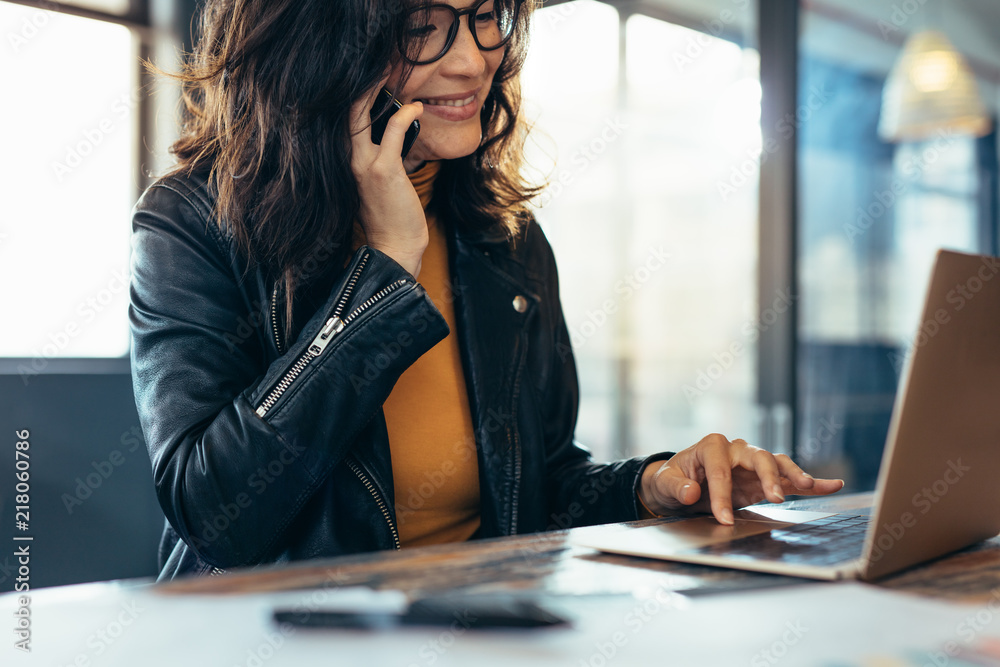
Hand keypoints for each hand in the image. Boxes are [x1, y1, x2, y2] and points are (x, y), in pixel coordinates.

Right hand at [349, 87, 426, 277]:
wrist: (394, 249)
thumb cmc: (390, 218)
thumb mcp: (376, 185)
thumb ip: (377, 159)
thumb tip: (391, 134)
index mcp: (345, 163)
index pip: (341, 122)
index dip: (351, 97)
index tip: (365, 78)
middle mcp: (348, 161)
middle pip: (344, 111)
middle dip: (358, 84)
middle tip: (375, 64)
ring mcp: (364, 165)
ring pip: (360, 115)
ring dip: (376, 90)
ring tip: (389, 72)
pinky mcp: (383, 170)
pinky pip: (391, 130)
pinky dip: (405, 114)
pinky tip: (416, 106)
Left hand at [638, 433, 843, 524]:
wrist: (680, 483)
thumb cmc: (673, 479)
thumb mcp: (665, 483)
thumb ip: (676, 486)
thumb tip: (691, 491)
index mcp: (712, 447)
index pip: (721, 471)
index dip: (721, 495)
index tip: (724, 519)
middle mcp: (737, 450)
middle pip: (758, 458)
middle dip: (767, 477)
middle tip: (773, 499)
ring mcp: (753, 464)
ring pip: (778, 464)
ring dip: (793, 475)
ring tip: (807, 486)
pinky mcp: (765, 480)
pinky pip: (790, 480)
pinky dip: (811, 483)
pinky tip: (833, 485)